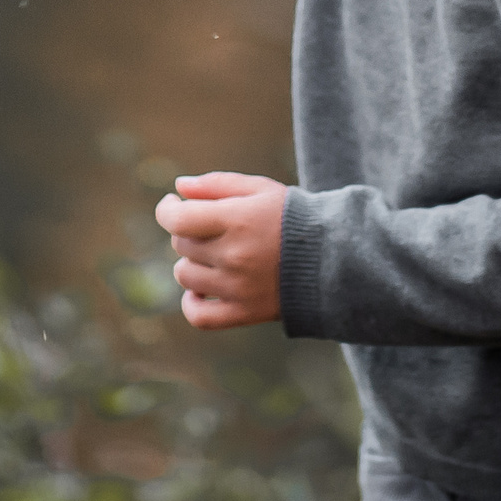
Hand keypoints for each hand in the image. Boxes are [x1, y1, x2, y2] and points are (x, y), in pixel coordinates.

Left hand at [154, 171, 287, 329]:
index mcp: (236, 220)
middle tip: (212, 227)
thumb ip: (216, 184)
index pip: (176, 219)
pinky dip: (191, 303)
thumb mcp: (260, 189)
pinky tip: (200, 289)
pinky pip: (199, 316)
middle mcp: (234, 256)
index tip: (173, 204)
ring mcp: (238, 288)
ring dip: (191, 262)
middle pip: (182, 244)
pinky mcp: (245, 313)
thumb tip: (179, 188)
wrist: (335, 259)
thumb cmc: (294, 218)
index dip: (166, 209)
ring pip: (185, 275)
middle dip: (189, 231)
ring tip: (214, 254)